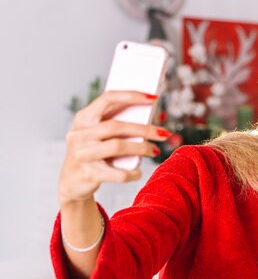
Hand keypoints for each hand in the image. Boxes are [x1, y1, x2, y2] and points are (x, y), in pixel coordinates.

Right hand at [58, 90, 169, 205]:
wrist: (72, 182)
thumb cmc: (93, 152)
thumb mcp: (96, 134)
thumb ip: (116, 124)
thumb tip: (151, 114)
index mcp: (83, 118)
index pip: (107, 98)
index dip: (131, 96)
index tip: (153, 98)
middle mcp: (79, 134)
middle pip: (116, 126)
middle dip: (144, 129)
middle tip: (164, 134)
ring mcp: (82, 154)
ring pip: (117, 146)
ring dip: (142, 148)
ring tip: (155, 151)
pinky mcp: (89, 174)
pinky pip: (118, 173)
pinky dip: (132, 173)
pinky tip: (139, 172)